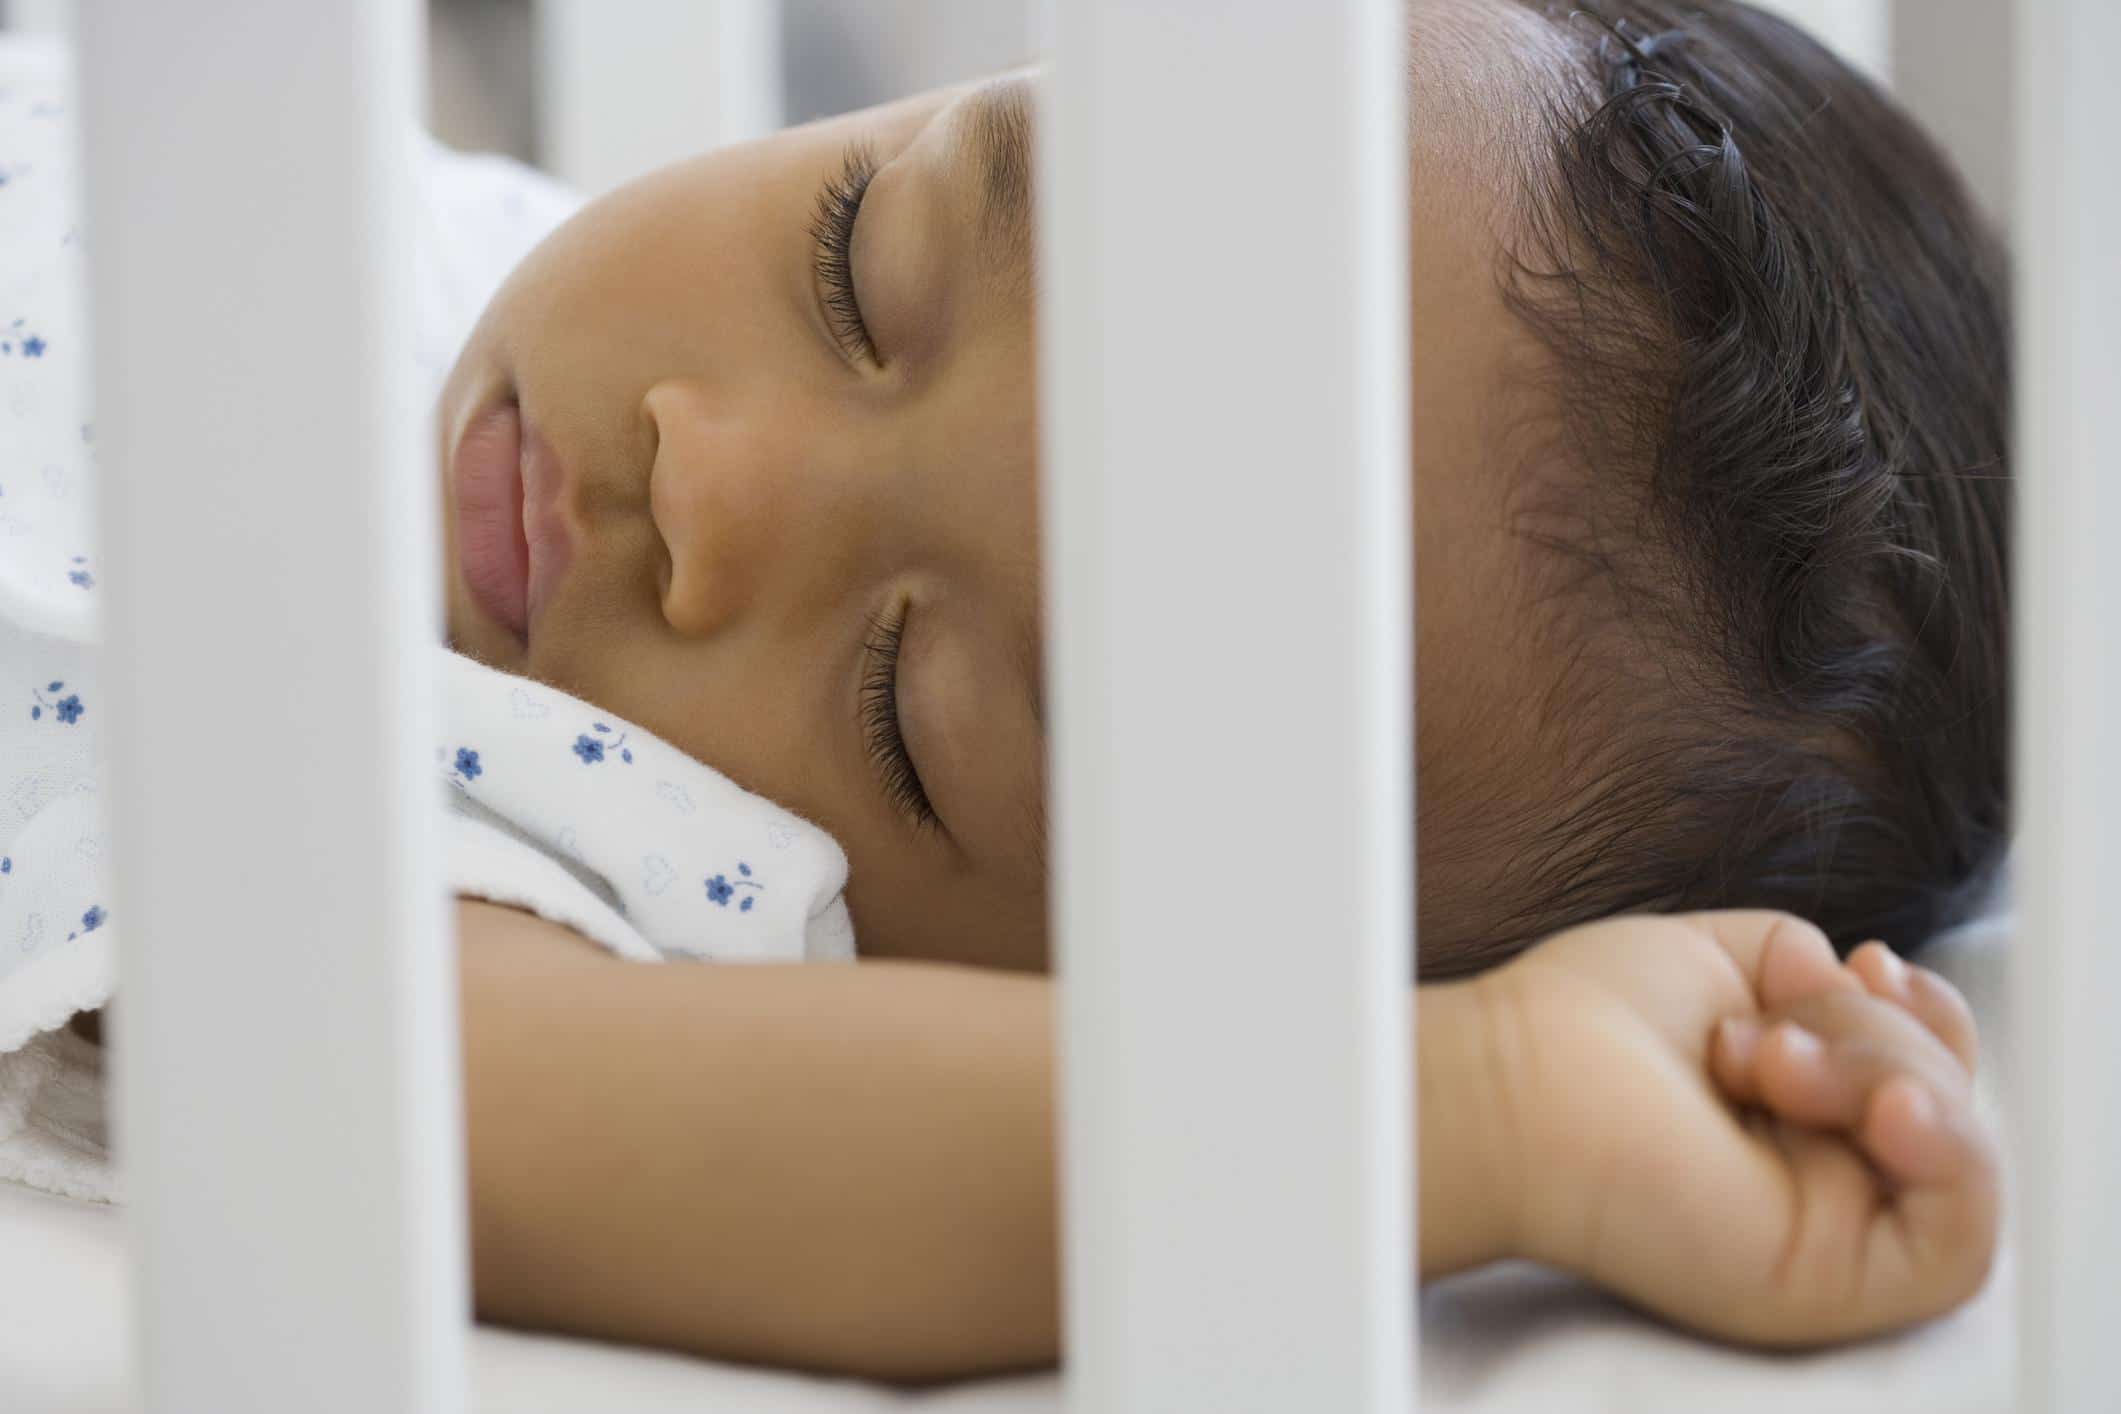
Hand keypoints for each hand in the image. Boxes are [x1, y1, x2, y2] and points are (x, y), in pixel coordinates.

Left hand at [1475, 911, 1995, 1345]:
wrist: (1519, 1081)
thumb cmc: (1584, 1024)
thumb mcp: (1722, 961)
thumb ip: (1807, 965)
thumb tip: (1864, 975)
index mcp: (1804, 1114)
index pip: (1927, 1075)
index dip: (1925, 1014)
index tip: (1869, 960)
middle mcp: (1825, 1181)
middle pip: (1952, 1106)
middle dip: (1886, 1034)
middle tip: (1772, 1030)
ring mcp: (1833, 1239)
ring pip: (1961, 1160)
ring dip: (1889, 1074)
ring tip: (1770, 1061)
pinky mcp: (1833, 1287)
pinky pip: (1962, 1241)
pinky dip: (1947, 1155)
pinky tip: (1880, 1108)